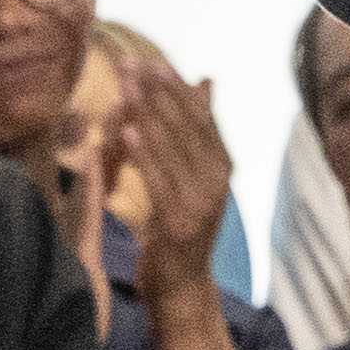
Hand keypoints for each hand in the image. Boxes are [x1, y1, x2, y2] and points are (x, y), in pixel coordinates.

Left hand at [112, 65, 234, 308]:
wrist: (184, 286)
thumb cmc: (182, 226)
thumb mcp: (193, 174)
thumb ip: (198, 129)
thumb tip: (207, 79)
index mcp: (222, 166)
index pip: (200, 117)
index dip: (175, 89)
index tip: (150, 63)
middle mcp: (218, 181)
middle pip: (186, 127)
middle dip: (156, 93)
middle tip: (129, 64)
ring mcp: (203, 202)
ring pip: (173, 149)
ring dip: (148, 115)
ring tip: (127, 87)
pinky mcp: (181, 222)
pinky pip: (160, 181)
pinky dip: (145, 154)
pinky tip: (129, 131)